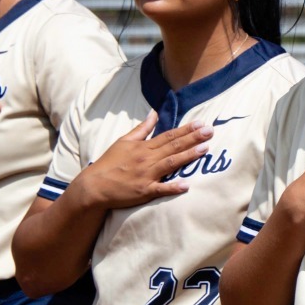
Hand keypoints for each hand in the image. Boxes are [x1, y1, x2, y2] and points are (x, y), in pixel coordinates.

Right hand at [69, 112, 212, 210]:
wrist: (94, 186)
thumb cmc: (110, 163)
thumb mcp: (124, 141)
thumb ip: (142, 128)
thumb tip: (154, 113)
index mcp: (143, 147)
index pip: (169, 136)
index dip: (186, 129)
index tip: (202, 123)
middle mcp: (147, 159)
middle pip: (173, 146)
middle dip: (193, 138)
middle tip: (211, 131)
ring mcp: (146, 175)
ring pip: (171, 163)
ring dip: (188, 156)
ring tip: (205, 149)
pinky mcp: (144, 191)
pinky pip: (160, 189)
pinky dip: (172, 187)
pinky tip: (186, 185)